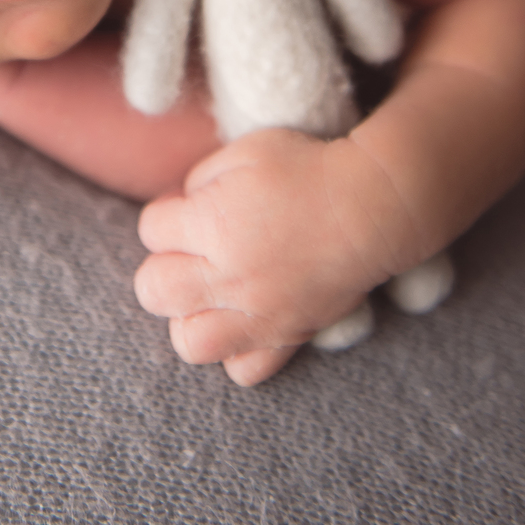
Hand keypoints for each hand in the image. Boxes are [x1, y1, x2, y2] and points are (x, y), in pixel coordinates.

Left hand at [134, 127, 391, 386]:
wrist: (373, 206)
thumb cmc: (308, 169)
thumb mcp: (244, 153)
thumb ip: (200, 179)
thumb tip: (181, 207)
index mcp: (212, 223)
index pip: (151, 229)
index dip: (167, 215)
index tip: (192, 209)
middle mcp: (228, 275)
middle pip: (154, 290)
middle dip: (164, 267)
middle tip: (193, 252)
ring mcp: (257, 312)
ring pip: (189, 342)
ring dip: (189, 317)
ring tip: (210, 294)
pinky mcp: (286, 335)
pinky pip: (244, 371)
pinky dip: (237, 353)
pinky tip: (244, 321)